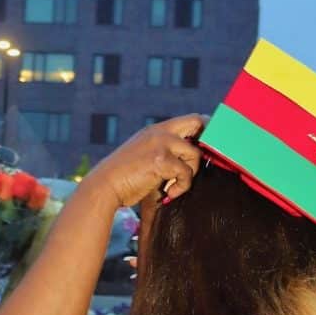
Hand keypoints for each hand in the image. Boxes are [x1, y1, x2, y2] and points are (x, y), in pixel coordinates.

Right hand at [81, 115, 203, 210]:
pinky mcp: (161, 160)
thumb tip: (188, 161)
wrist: (103, 187)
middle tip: (208, 157)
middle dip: (209, 139)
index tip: (212, 144)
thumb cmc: (122, 179)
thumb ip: (162, 154)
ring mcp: (160, 144)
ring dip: (189, 174)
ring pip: (194, 154)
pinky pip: (186, 173)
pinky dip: (181, 187)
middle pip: (197, 121)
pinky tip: (168, 194)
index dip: (205, 129)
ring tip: (173, 187)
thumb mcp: (143, 158)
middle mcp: (159, 132)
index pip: (190, 120)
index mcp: (155, 131)